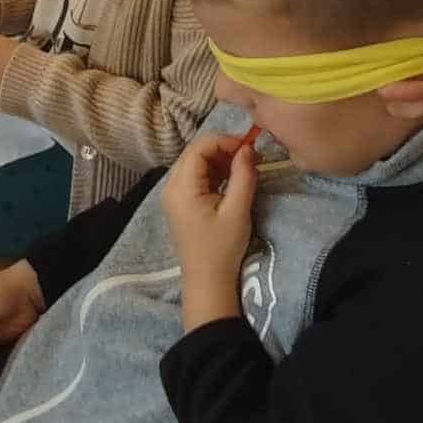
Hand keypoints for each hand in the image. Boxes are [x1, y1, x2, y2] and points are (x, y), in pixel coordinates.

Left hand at [161, 128, 260, 317]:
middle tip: (250, 157)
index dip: (225, 141)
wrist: (207, 281)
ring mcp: (173, 194)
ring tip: (245, 169)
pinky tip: (232, 180)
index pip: (199, 147)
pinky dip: (214, 173)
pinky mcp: (180, 202)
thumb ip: (243, 175)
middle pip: (195, 152)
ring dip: (220, 161)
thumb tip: (249, 148)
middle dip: (224, 149)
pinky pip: (195, 177)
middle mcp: (171, 186)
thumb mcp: (237, 210)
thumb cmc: (222, 248)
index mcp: (181, 186)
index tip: (250, 147)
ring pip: (196, 163)